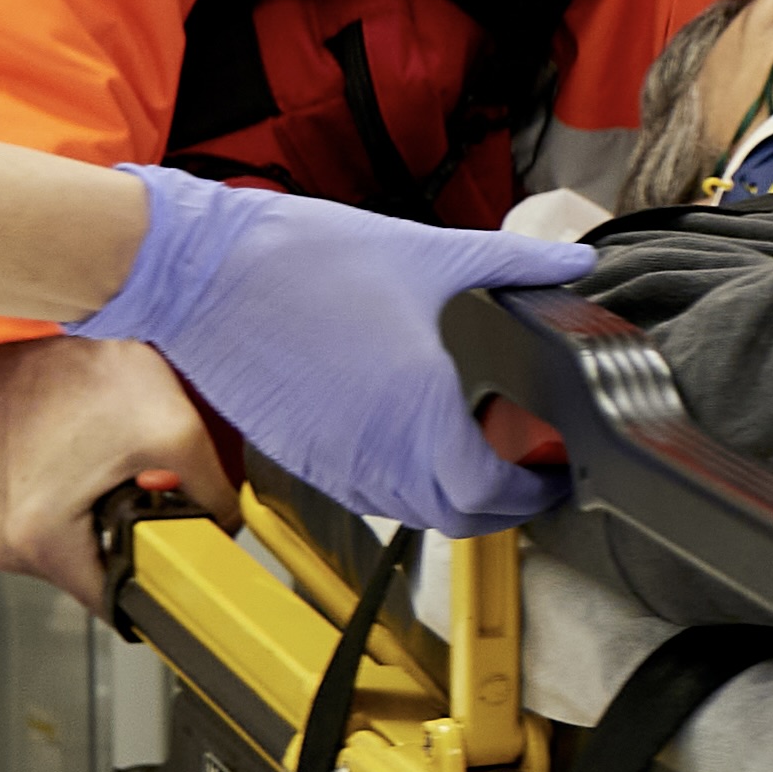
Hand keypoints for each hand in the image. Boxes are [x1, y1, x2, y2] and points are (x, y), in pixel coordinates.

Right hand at [0, 332, 227, 616]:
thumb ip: (215, 501)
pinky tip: (102, 466)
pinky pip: (57, 527)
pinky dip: (87, 507)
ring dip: (111, 524)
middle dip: (135, 545)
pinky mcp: (0, 502)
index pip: (113, 602)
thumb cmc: (95, 368)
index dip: (159, 586)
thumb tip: (230, 534)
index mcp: (36, 537)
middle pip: (95, 577)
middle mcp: (2, 540)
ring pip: (78, 551)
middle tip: (158, 494)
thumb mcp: (178, 436)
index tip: (186, 568)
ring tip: (125, 470)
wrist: (47, 324)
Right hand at [63, 165, 583, 535]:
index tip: (556, 465)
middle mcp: (375, 450)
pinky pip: (367, 494)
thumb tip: (573, 263)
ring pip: (412, 512)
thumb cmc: (300, 260)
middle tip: (532, 465)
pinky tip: (416, 442)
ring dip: (455, 498)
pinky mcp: (299, 456)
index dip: (535, 487)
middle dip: (506, 501)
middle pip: (459, 517)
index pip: (491, 491)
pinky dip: (405, 486)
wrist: (199, 271)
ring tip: (483, 455)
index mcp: (417, 407)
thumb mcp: (429, 253)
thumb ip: (513, 265)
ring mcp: (331, 461)